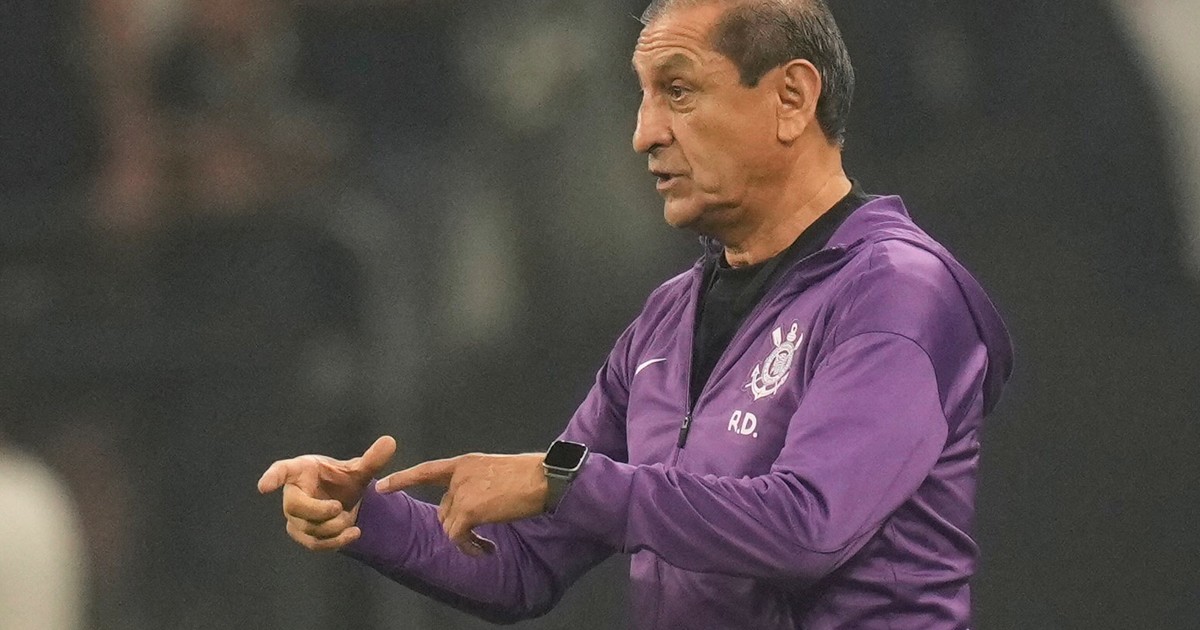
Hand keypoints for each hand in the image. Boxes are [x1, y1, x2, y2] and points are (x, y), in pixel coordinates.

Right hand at [257, 435, 395, 551]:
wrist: (343, 500)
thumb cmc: (341, 479)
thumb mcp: (359, 469)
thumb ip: (372, 459)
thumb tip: (390, 441)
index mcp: (301, 470)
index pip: (282, 471)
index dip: (272, 478)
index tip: (264, 487)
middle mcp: (293, 493)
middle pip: (295, 507)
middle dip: (317, 511)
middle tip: (338, 508)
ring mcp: (295, 516)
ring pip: (307, 528)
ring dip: (333, 527)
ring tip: (351, 520)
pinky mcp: (302, 533)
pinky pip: (314, 543)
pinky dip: (335, 542)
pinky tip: (353, 534)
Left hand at [378, 453, 547, 556]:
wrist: (544, 479)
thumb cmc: (529, 476)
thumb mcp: (496, 472)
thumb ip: (478, 483)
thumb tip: (473, 505)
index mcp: (465, 463)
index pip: (427, 471)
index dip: (404, 479)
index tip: (382, 487)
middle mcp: (459, 475)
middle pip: (444, 509)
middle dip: (459, 526)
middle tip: (479, 539)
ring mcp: (462, 491)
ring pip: (450, 525)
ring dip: (466, 540)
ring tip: (485, 545)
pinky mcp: (469, 509)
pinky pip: (458, 536)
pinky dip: (470, 547)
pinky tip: (486, 549)